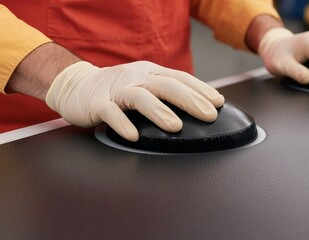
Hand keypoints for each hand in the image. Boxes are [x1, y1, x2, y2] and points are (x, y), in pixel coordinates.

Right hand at [45, 61, 224, 141]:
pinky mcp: (97, 103)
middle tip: (209, 115)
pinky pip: (111, 113)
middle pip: (167, 86)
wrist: (75, 86)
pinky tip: (134, 136)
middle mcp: (136, 77)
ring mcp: (116, 89)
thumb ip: (165, 92)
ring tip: (176, 127)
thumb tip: (197, 106)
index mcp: (150, 72)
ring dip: (160, 112)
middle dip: (190, 100)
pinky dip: (123, 124)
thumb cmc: (116, 89)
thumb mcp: (144, 84)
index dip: (200, 89)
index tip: (219, 102)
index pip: (180, 77)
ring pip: (141, 97)